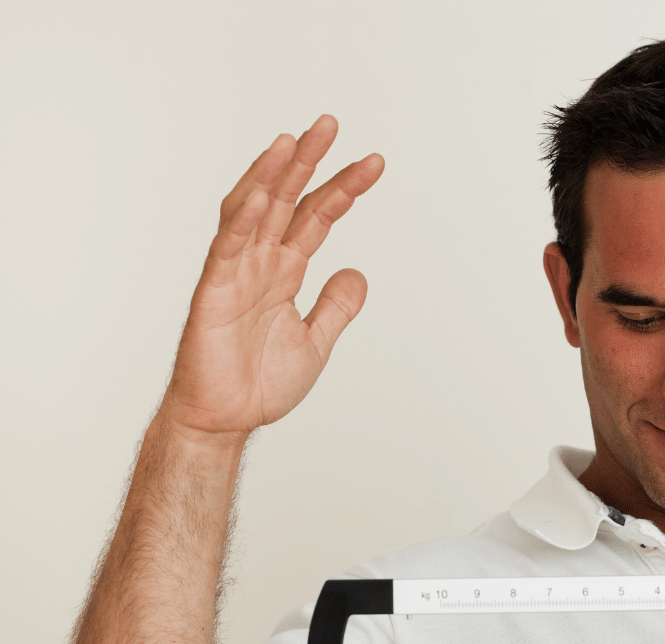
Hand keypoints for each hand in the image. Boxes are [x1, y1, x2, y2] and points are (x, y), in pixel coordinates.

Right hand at [160, 115, 383, 439]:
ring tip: (293, 141)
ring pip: (252, 211)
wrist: (224, 421)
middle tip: (331, 124)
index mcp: (284, 271)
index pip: (316, 217)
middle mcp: (259, 263)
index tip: (373, 163)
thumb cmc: (258, 384)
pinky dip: (241, 219)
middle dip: (308, 162)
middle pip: (285, 199)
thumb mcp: (317, 340)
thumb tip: (358, 272)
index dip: (342, 188)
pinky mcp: (212, 292)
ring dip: (271, 175)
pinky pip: (226, 249)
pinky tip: (259, 192)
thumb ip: (337, 306)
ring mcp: (234, 273)